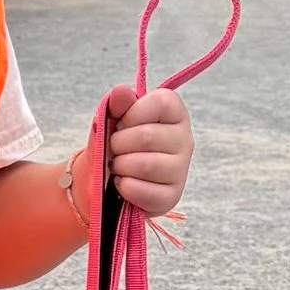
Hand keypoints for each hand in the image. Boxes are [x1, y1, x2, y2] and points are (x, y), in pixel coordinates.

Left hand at [100, 83, 192, 217]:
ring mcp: (181, 169)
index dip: (132, 114)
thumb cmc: (114, 144)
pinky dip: (125, 187)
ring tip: (118, 166)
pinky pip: (145, 192)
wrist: (104, 179)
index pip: (161, 102)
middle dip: (118, 144)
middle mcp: (185, 139)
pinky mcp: (172, 196)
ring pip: (147, 166)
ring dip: (121, 166)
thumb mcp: (109, 121)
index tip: (121, 124)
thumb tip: (121, 93)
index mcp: (174, 113)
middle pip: (148, 137)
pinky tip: (122, 183)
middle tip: (114, 149)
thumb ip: (115, 105)